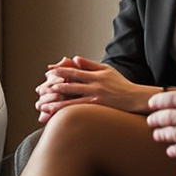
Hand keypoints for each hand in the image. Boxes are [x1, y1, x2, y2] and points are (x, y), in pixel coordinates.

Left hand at [35, 56, 151, 119]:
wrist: (136, 99)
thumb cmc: (121, 84)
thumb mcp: (106, 70)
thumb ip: (90, 64)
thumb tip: (74, 58)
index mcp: (95, 76)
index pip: (74, 72)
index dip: (59, 72)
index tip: (48, 72)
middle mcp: (94, 86)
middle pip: (69, 86)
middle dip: (53, 88)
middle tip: (39, 91)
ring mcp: (96, 98)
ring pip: (71, 100)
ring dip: (55, 103)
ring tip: (42, 106)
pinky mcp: (98, 109)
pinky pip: (79, 111)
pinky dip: (67, 113)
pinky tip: (57, 116)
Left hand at [145, 51, 175, 158]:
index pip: (172, 99)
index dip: (158, 102)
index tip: (152, 104)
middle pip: (169, 118)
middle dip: (156, 119)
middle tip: (150, 120)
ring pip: (175, 134)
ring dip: (162, 135)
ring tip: (156, 134)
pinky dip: (175, 150)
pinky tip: (171, 150)